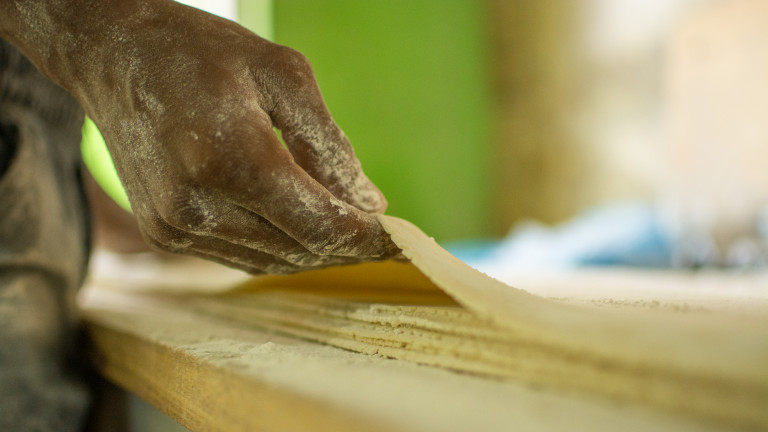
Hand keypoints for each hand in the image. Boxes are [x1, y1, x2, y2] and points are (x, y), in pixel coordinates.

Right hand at [40, 1, 398, 272]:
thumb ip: (329, 144)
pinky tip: (302, 230)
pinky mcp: (166, 235)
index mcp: (230, 158)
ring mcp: (175, 228)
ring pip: (272, 262)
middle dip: (348, 246)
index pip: (317, 223)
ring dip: (316, 251)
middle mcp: (197, 206)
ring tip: (348, 232)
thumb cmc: (200, 52)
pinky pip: (241, 257)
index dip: (366, 237)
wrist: (114, 58)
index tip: (401, 237)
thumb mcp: (282, 74)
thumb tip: (370, 203)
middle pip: (298, 250)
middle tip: (383, 235)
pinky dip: (280, 249)